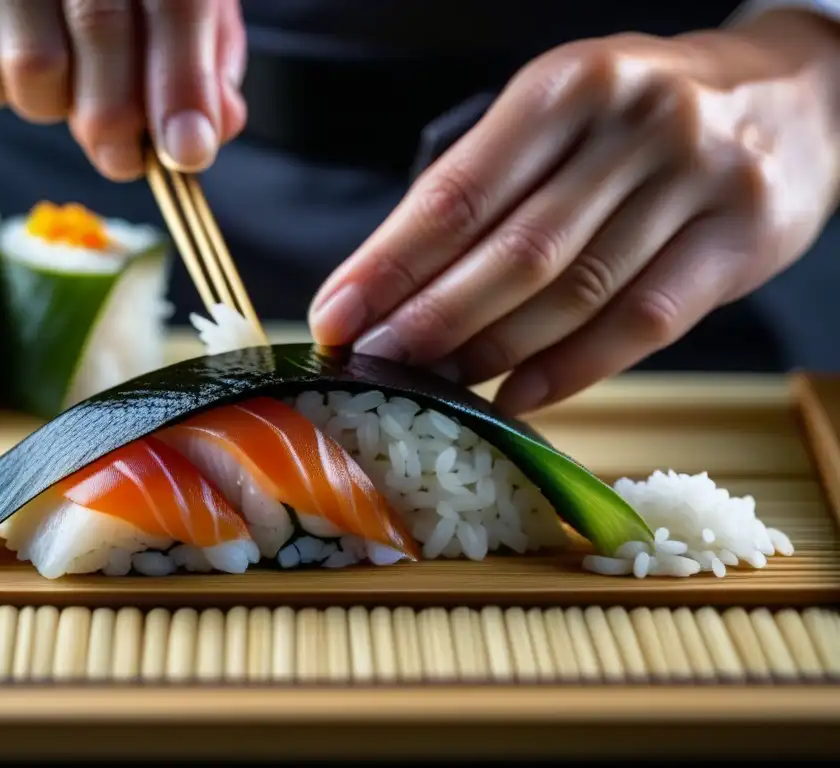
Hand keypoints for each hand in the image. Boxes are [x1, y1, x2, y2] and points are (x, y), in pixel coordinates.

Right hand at [0, 0, 247, 177]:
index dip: (182, 84)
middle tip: (121, 152)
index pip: (174, 1)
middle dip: (116, 116)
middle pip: (97, 29)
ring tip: (38, 65)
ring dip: (35, 101)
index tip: (187, 154)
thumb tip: (201, 136)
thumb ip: (198, 59)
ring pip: (15, 69)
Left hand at [309, 10, 839, 413]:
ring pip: (573, 293)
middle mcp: (634, 125)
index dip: (390, 264)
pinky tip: (515, 395)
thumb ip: (489, 182)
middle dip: (431, 320)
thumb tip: (395, 281)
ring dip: (492, 352)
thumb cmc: (641, 113)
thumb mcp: (561, 112)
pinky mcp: (742, 239)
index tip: (338, 316)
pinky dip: (570, 369)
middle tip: (376, 364)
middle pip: (513, 251)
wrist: (789, 95)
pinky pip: (640, 323)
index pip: (458, 192)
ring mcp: (697, 182)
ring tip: (435, 384)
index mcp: (567, 86)